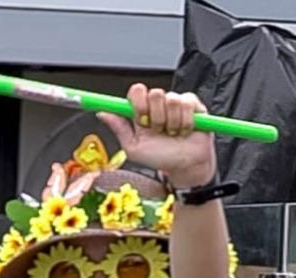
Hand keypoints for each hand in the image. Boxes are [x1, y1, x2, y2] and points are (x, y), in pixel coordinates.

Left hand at [97, 84, 217, 188]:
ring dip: (172, 123)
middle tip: (159, 131)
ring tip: (172, 133)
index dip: (138, 102)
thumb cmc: (159, 157)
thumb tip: (102, 113)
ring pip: (172, 100)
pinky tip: (185, 130)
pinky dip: (185, 122)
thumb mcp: (133, 147)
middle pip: (155, 93)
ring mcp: (175, 102)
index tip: (140, 119)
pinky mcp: (193, 104)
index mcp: (141, 111)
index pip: (136, 91)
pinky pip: (187, 104)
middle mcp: (158, 104)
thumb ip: (119, 129)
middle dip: (156, 117)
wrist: (184, 166)